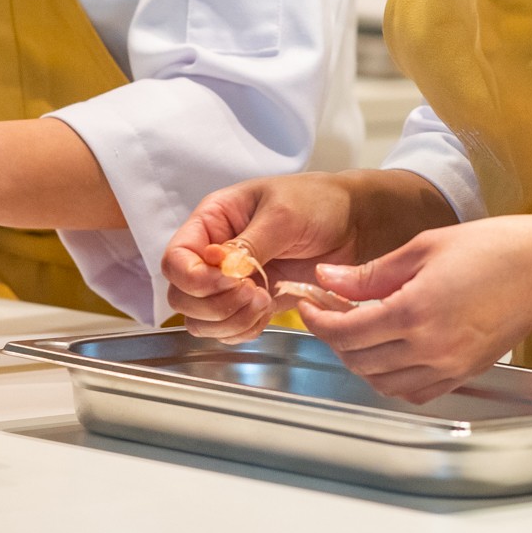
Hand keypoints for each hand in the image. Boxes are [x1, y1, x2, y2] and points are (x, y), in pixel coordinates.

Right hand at [162, 173, 364, 342]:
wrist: (355, 223)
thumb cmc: (317, 203)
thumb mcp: (281, 215)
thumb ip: (248, 244)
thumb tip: (220, 268)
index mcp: (213, 221)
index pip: (175, 259)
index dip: (192, 279)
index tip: (226, 282)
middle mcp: (214, 253)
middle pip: (182, 296)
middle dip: (213, 304)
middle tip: (252, 293)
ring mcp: (232, 281)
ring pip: (201, 320)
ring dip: (229, 321)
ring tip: (263, 302)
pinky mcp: (252, 302)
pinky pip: (229, 329)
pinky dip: (243, 330)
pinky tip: (267, 312)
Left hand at [296, 215, 531, 403]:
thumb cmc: (493, 247)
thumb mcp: (423, 248)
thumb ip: (371, 272)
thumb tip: (328, 279)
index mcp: (416, 311)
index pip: (347, 331)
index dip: (319, 320)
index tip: (308, 305)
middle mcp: (432, 347)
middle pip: (360, 360)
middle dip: (335, 337)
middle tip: (328, 311)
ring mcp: (450, 365)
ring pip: (383, 382)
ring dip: (361, 360)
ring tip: (356, 329)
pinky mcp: (465, 372)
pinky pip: (415, 391)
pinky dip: (392, 379)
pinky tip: (389, 352)